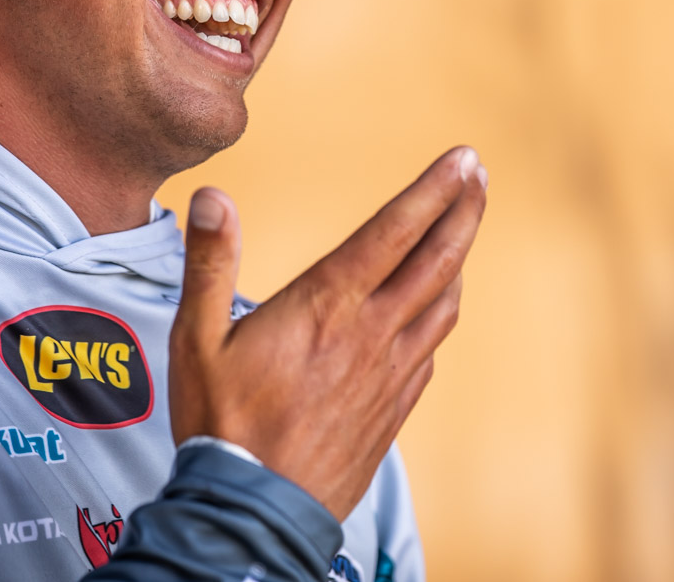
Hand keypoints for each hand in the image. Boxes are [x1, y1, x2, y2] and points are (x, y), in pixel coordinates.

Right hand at [168, 146, 487, 518]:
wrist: (255, 514)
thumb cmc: (222, 426)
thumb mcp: (195, 338)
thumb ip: (209, 263)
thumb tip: (212, 197)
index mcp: (328, 306)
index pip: (394, 230)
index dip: (434, 189)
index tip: (464, 158)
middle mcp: (371, 333)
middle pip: (438, 259)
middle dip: (464, 211)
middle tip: (479, 177)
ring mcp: (389, 374)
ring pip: (444, 304)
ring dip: (458, 259)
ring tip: (461, 232)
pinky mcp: (393, 409)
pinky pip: (430, 349)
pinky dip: (440, 314)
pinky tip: (432, 310)